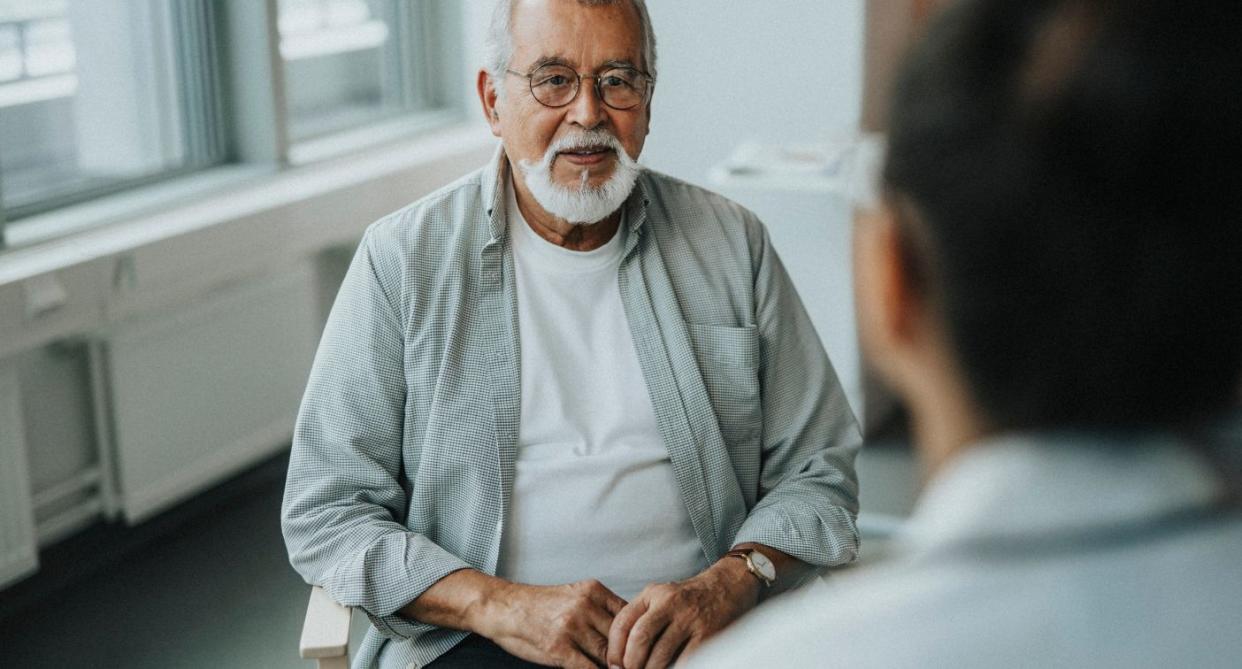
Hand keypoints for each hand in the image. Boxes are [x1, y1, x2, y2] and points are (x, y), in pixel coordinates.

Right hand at [474, 579, 627, 667]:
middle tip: (639, 666)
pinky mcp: (559, 648)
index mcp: (593, 591)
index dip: (638, 638)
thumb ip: (600, 610)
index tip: (644, 651)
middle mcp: (586, 606)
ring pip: (608, 656)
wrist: (503, 607)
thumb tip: (627, 633)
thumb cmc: (538, 605)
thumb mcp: (574, 595)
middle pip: (622, 637)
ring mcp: (573, 627)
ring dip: (616, 668)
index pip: (630, 616)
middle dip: (629, 657)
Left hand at [607, 559, 759, 668]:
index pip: (622, 623)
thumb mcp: (661, 596)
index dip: (614, 650)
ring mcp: (689, 618)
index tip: (614, 666)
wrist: (728, 585)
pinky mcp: (707, 633)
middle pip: (639, 639)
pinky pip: (686, 660)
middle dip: (631, 664)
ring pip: (661, 654)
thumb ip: (641, 617)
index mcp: (652, 594)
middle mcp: (669, 603)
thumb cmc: (689, 598)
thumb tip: (621, 654)